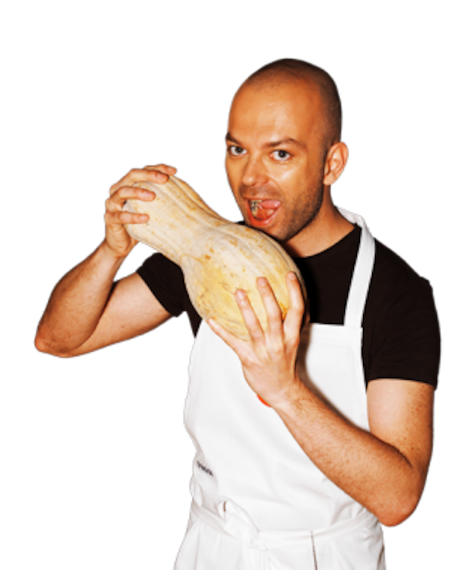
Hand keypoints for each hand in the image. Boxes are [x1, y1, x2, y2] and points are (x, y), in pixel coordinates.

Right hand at [102, 163, 176, 258]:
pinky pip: (121, 216)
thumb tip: (188, 196)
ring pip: (123, 192)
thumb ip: (162, 200)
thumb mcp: (151, 210)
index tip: (174, 171)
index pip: (144, 170)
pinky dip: (133, 216)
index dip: (158, 167)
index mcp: (129, 184)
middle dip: (149, 174)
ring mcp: (111, 203)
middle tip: (164, 179)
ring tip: (153, 196)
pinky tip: (146, 218)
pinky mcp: (109, 218)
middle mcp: (118, 189)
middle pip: (132, 175)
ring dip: (138, 192)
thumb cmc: (138, 225)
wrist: (120, 245)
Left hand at [208, 272, 306, 408]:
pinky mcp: (248, 358)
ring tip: (238, 292)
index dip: (295, 291)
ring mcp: (263, 351)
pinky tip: (211, 320)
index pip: (297, 310)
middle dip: (268, 295)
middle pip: (274, 315)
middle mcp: (278, 342)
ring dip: (245, 308)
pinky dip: (221, 331)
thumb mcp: (292, 342)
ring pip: (253, 326)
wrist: (281, 390)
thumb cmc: (284, 364)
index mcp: (291, 336)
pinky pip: (233, 342)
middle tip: (260, 278)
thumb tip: (292, 301)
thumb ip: (290, 323)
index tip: (289, 275)